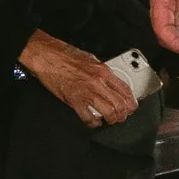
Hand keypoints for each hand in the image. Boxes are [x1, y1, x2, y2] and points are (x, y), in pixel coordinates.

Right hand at [20, 30, 136, 126]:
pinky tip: (94, 122)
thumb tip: (110, 81)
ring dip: (112, 119)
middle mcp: (97, 82)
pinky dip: (93, 123)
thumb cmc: (65, 55)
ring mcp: (86, 92)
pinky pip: (88, 117)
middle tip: (122, 116)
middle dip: (123, 114)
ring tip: (110, 120)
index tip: (131, 106)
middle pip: (120, 104)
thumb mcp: (90, 59)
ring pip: (108, 112)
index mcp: (103, 71)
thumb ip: (101, 71)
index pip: (125, 89)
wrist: (47, 56)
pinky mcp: (73, 100)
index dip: (131, 101)